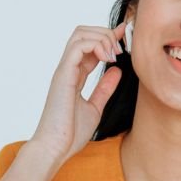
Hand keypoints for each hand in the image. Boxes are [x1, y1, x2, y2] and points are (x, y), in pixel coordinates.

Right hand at [29, 22, 126, 163]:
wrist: (56, 147)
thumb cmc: (70, 133)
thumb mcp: (95, 107)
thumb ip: (104, 88)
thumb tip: (117, 71)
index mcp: (74, 75)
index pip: (89, 45)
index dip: (108, 36)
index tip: (124, 35)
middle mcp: (68, 69)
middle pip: (83, 32)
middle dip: (106, 33)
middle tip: (121, 49)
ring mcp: (64, 70)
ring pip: (80, 34)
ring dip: (102, 38)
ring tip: (114, 55)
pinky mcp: (63, 75)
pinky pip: (77, 47)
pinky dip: (95, 45)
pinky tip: (108, 59)